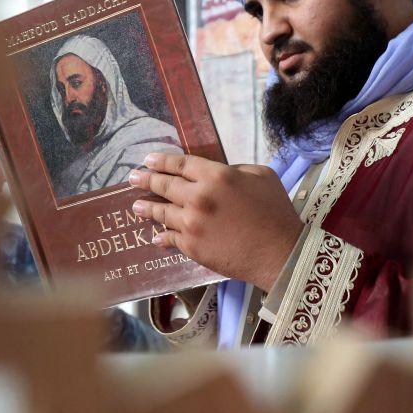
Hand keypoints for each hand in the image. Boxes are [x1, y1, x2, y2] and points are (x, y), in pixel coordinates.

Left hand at [128, 153, 302, 290]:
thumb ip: (235, 169)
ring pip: (162, 212)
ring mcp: (192, 223)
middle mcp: (199, 197)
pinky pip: (169, 238)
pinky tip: (155, 236)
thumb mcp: (261, 176)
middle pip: (165, 185)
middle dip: (146, 180)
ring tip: (136, 206)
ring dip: (147, 207)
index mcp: (217, 175)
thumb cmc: (275, 212)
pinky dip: (161, 236)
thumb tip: (216, 174)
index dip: (162, 161)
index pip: (181, 164)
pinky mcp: (192, 246)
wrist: (279, 253)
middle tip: (133, 177)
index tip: (148, 160)